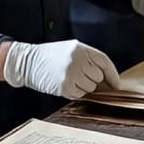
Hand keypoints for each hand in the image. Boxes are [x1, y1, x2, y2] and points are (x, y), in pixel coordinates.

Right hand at [3, 39, 119, 98]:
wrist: (27, 62)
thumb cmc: (51, 57)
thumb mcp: (71, 50)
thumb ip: (89, 60)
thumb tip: (107, 79)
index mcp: (81, 49)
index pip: (104, 61)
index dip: (112, 74)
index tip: (116, 84)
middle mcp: (77, 60)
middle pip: (98, 77)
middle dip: (93, 80)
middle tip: (80, 76)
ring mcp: (71, 73)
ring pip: (90, 87)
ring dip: (84, 87)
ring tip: (70, 78)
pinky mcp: (64, 86)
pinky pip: (79, 94)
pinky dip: (75, 93)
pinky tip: (65, 84)